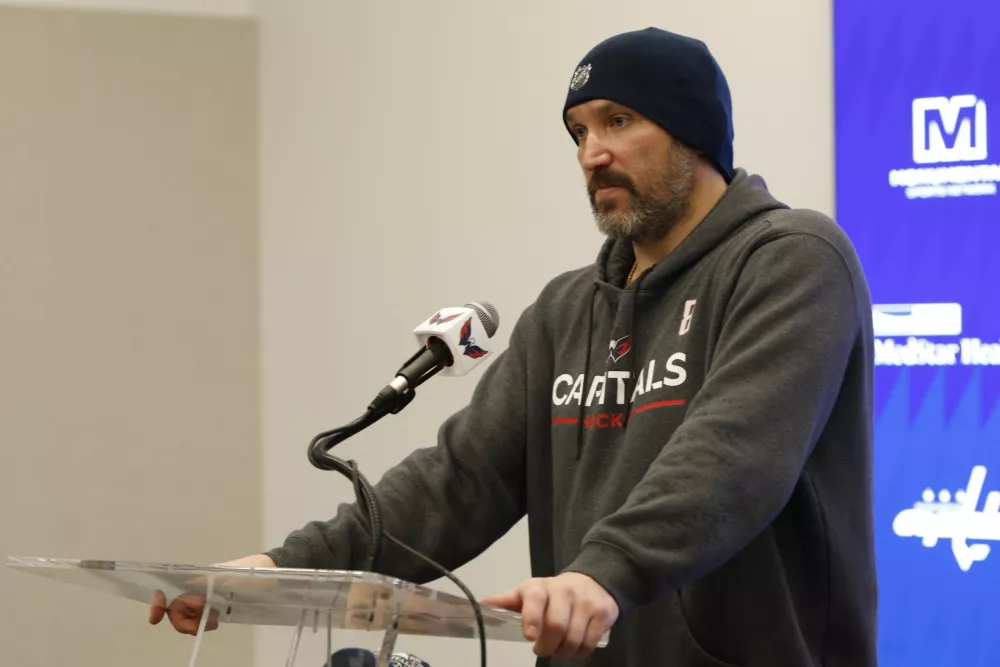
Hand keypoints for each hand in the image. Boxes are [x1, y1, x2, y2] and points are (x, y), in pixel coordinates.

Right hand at [148, 554, 275, 633]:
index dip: (158, 603)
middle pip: (176, 609)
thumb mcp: (231, 575)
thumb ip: (210, 582)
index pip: (170, 589)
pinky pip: (199, 617)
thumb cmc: (253, 571)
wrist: (272, 572)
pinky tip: (216, 621)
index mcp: (197, 578)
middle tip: (205, 625)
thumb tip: (187, 591)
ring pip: (187, 615)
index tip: (154, 619)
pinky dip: (203, 623)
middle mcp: (197, 587)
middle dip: (184, 621)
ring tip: (215, 622)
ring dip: (195, 623)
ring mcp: (205, 597)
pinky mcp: (214, 605)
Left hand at [481, 572, 617, 658]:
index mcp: (540, 587)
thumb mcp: (530, 592)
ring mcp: (586, 602)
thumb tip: (482, 604)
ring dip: (564, 652)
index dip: (532, 618)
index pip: (535, 599)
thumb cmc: (554, 592)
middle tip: (542, 649)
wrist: (594, 581)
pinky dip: (580, 652)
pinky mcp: (603, 613)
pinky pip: (590, 642)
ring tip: (558, 649)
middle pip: (557, 625)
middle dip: (548, 646)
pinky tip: (574, 647)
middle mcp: (564, 591)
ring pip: (574, 638)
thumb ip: (507, 600)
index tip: (530, 637)